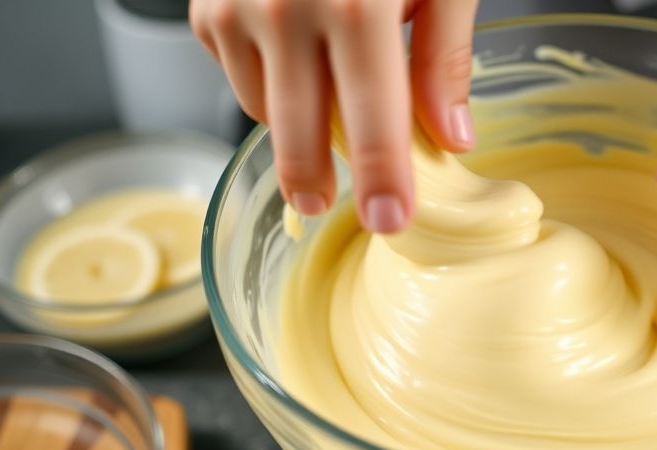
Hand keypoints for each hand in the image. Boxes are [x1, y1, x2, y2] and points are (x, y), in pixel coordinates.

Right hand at [190, 0, 478, 232]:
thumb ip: (444, 55)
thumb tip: (451, 135)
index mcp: (355, 7)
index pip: (372, 119)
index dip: (383, 178)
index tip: (390, 221)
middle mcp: (284, 11)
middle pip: (298, 132)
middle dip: (314, 180)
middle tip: (326, 202)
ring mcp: (236, 8)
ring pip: (262, 108)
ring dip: (294, 121)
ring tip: (325, 99)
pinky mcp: (206, 5)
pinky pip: (235, 71)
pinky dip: (265, 78)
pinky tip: (292, 53)